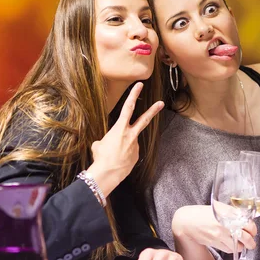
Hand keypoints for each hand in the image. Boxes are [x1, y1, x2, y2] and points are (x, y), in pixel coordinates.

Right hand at [87, 82, 163, 196]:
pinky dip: (124, 155)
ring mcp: (135, 145)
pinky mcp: (137, 155)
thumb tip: (107, 143)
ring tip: (114, 156)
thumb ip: (106, 140)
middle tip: (160, 103)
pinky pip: (130, 152)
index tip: (139, 86)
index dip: (133, 95)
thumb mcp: (99, 144)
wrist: (107, 174)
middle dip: (153, 110)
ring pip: (130, 141)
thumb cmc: (101, 157)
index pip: (128, 107)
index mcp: (120, 128)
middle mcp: (130, 135)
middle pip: (144, 119)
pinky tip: (118, 161)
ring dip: (123, 147)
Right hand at [172, 205, 256, 252]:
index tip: (253, 230)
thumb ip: (233, 212)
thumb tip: (246, 218)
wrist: (188, 221)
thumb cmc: (203, 212)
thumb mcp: (220, 207)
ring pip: (238, 247)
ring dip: (241, 246)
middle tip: (251, 242)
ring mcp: (220, 235)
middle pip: (246, 238)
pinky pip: (228, 250)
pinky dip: (232, 249)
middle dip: (251, 242)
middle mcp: (226, 225)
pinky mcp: (215, 243)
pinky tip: (230, 244)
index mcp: (229, 214)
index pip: (249, 224)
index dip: (254, 229)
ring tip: (239, 243)